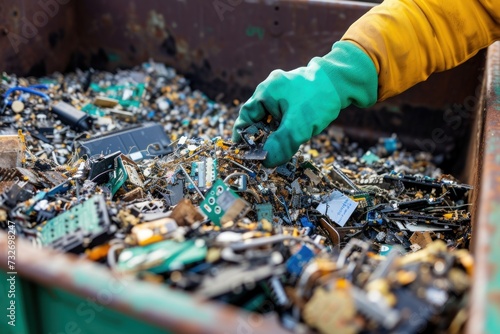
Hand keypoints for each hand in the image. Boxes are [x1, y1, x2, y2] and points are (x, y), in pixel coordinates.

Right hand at [232, 41, 377, 166]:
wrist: (344, 81)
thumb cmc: (318, 98)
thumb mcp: (298, 125)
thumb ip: (280, 144)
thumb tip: (266, 162)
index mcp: (266, 92)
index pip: (246, 116)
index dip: (242, 135)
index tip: (242, 150)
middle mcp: (272, 89)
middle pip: (258, 118)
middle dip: (261, 137)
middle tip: (264, 154)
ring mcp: (284, 91)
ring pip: (273, 118)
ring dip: (275, 133)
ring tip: (280, 148)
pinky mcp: (296, 96)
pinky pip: (285, 114)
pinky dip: (286, 127)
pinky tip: (293, 136)